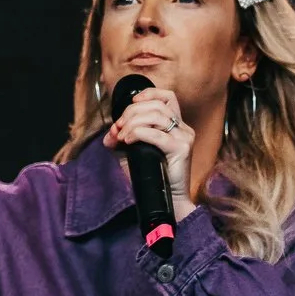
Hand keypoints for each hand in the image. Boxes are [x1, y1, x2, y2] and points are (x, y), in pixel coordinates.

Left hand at [101, 84, 193, 219]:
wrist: (168, 201)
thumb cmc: (153, 177)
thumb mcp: (134, 154)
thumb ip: (122, 140)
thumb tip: (110, 133)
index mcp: (177, 125)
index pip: (168, 97)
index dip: (149, 94)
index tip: (131, 103)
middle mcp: (183, 128)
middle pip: (157, 105)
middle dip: (132, 112)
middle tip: (118, 127)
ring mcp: (184, 137)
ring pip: (156, 116)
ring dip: (133, 122)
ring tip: (122, 136)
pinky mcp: (181, 149)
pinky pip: (156, 134)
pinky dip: (138, 133)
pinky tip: (128, 141)